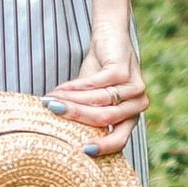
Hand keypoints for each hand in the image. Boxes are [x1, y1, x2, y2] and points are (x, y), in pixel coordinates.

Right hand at [50, 23, 144, 155]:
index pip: (120, 140)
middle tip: (53, 117)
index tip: (80, 151)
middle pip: (105, 119)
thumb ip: (84, 113)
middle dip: (77, 119)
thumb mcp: (92, 96)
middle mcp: (137, 105)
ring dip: (71, 102)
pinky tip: (60, 89)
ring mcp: (134, 87)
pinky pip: (96, 85)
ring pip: (99, 103)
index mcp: (131, 117)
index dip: (102, 148)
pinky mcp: (124, 71)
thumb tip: (54, 134)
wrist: (110, 36)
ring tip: (50, 101)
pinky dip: (75, 88)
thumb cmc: (98, 69)